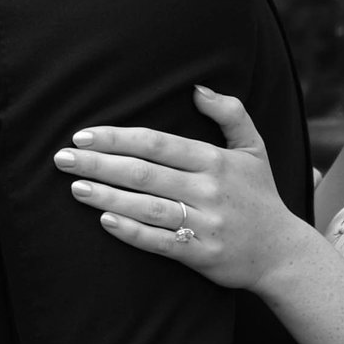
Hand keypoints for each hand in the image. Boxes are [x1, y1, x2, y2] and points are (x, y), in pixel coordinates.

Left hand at [56, 89, 308, 294]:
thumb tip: (197, 88)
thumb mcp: (254, 148)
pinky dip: (132, 232)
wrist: (281, 252)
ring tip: (75, 187)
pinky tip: (104, 221)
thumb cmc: (259, 196)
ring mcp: (205, 223)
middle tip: (62, 158)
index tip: (83, 135)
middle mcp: (209, 189)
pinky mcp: (202, 255)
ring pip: (147, 206)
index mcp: (215, 160)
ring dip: (107, 196)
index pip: (157, 142)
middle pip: (144, 172)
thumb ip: (230, 113)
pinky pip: (160, 243)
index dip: (117, 138)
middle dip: (99, 163)